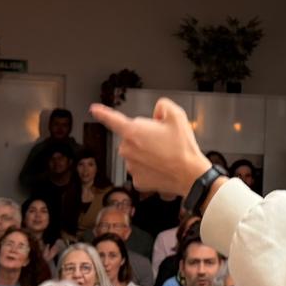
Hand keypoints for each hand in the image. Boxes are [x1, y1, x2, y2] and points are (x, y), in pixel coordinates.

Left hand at [90, 101, 209, 202]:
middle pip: (132, 137)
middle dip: (145, 136)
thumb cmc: (183, 147)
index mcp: (133, 132)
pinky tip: (162, 167)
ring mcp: (131, 167)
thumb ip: (163, 105)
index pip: (113, 119)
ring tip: (166, 154)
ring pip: (136, 154)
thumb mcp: (177, 115)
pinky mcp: (137, 180)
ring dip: (147, 152)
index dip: (103, 113)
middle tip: (164, 140)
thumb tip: (157, 112)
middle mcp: (127, 150)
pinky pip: (141, 169)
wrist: (191, 175)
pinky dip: (150, 167)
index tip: (94, 109)